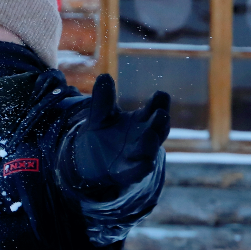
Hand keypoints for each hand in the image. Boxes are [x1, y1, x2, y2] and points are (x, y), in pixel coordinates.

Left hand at [68, 74, 169, 193]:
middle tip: (161, 114)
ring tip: (150, 135)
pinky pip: (137, 171)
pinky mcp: (126, 172)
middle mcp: (145, 137)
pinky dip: (142, 168)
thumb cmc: (104, 133)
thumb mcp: (101, 115)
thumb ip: (103, 99)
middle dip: (161, 122)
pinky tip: (146, 164)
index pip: (156, 107)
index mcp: (142, 119)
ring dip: (151, 143)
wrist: (88, 159)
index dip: (160, 102)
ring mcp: (137, 155)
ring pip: (150, 150)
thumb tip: (104, 77)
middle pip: (158, 128)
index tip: (160, 95)